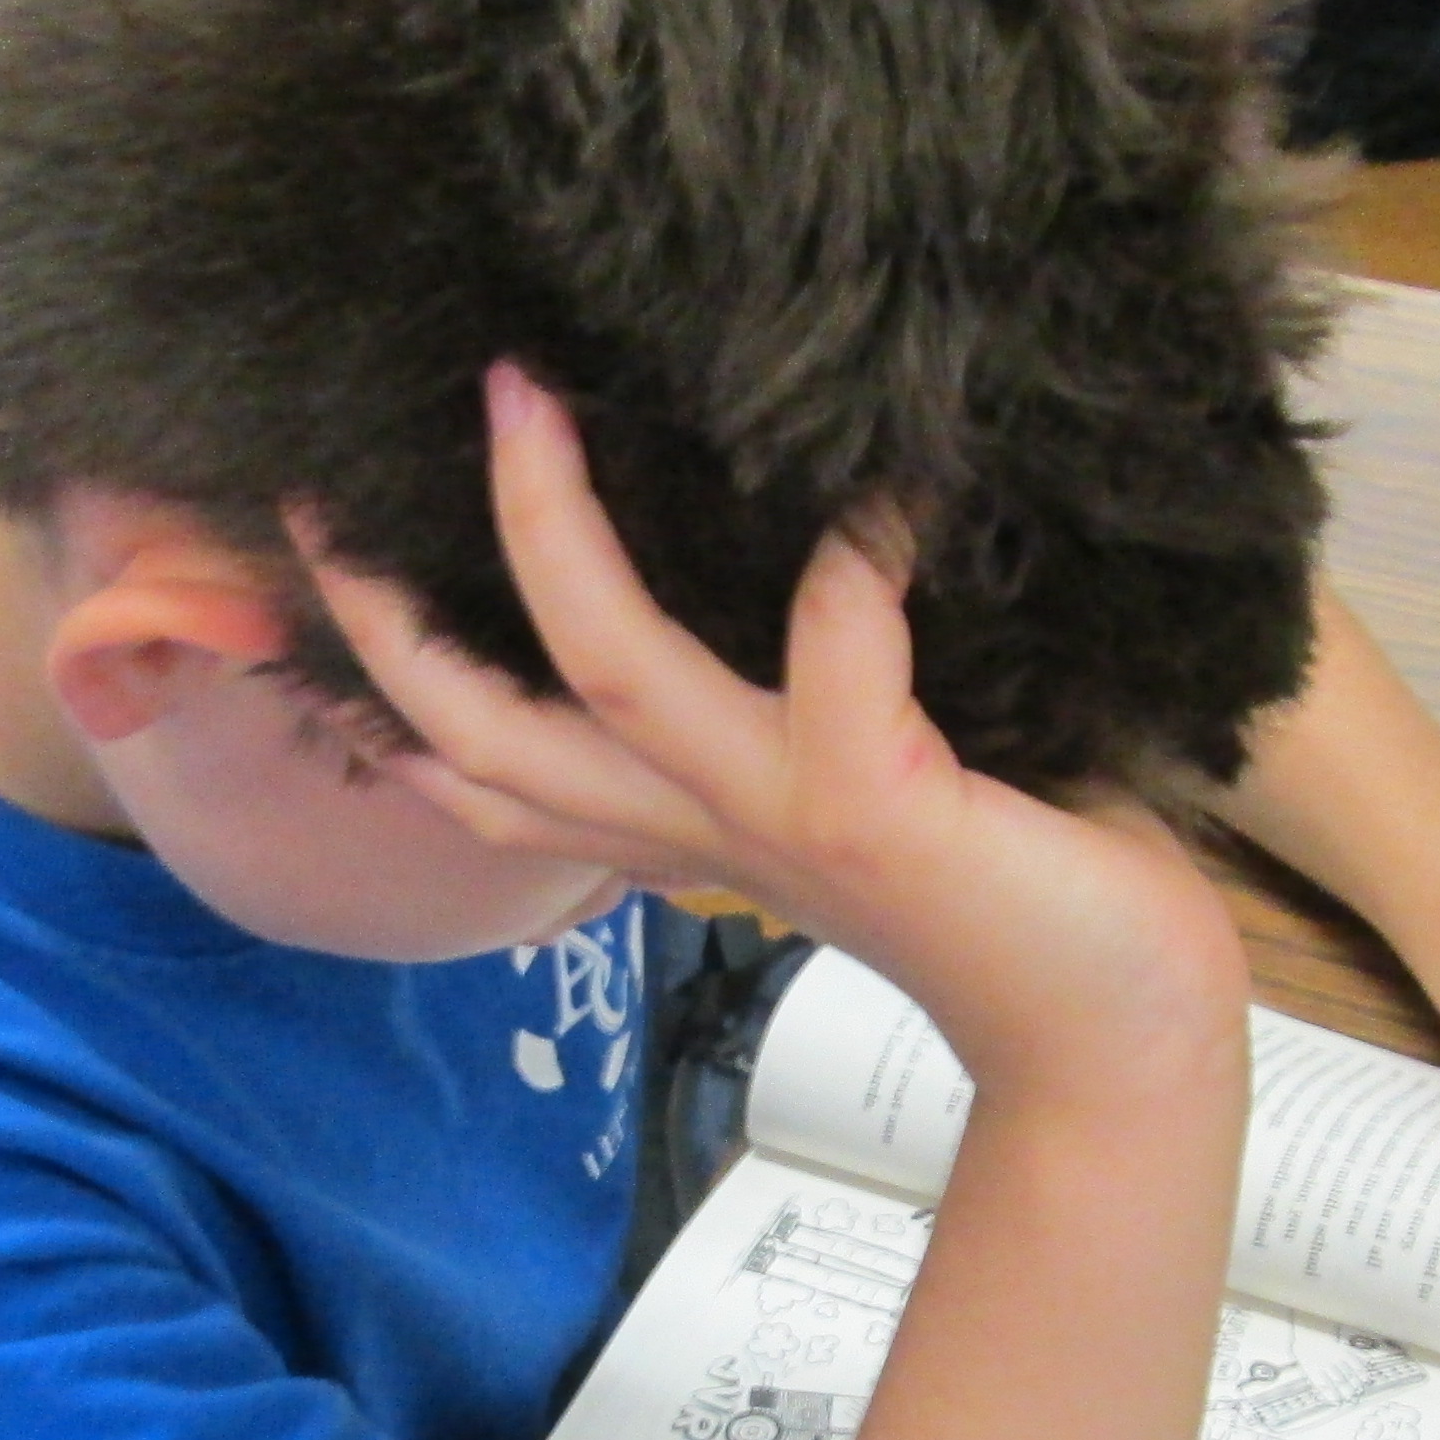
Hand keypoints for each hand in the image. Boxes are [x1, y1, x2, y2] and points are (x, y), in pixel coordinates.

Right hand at [302, 363, 1249, 1111]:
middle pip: (486, 727)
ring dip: (555, 535)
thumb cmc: (1021, 894)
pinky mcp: (879, 807)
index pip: (488, 765)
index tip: (319, 554)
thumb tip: (792, 536)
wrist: (1120, 1036)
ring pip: (611, 675)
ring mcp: (781, 815)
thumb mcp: (867, 784)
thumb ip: (811, 691)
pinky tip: (872, 470)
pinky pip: (837, 655)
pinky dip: (846, 558)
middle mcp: (705, 825)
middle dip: (390, 611)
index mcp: (687, 826)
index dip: (388, 673)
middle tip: (325, 479)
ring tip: (526, 402)